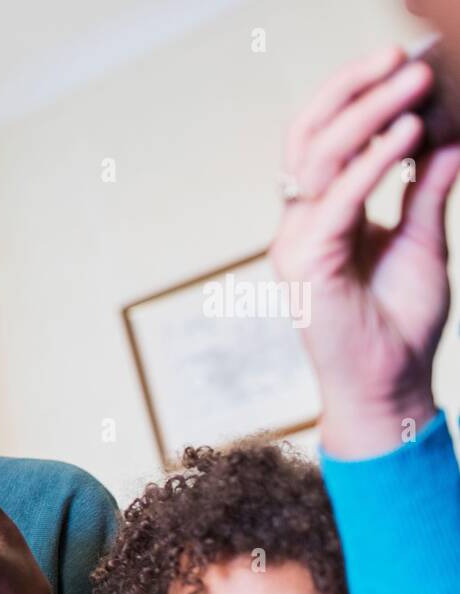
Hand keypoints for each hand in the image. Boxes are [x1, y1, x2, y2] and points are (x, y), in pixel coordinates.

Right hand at [271, 44, 459, 457]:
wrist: (390, 386)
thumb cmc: (399, 325)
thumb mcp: (423, 240)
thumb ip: (426, 190)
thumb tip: (446, 135)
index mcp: (321, 216)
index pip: (323, 141)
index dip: (356, 97)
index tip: (404, 63)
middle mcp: (301, 223)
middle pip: (307, 137)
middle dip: (351, 90)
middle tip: (401, 58)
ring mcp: (298, 242)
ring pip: (316, 158)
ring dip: (368, 115)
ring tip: (414, 85)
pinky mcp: (307, 264)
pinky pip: (336, 201)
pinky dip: (371, 164)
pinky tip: (410, 137)